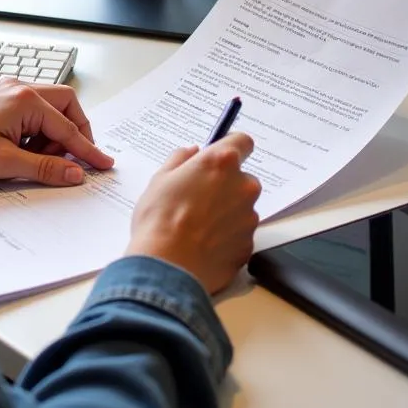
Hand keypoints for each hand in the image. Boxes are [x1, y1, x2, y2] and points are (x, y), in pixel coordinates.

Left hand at [0, 79, 113, 185]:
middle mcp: (20, 88)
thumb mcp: (5, 163)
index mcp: (24, 100)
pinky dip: (37, 129)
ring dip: (52, 133)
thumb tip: (74, 173)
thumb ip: (45, 167)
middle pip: (66, 104)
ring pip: (49, 107)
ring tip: (36, 158)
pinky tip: (23, 149)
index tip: (103, 163)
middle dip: (73, 133)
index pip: (68, 127)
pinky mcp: (1, 98)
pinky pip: (32, 110)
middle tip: (71, 159)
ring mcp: (9, 90)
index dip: (86, 149)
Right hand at [126, 133, 260, 294]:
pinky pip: (240, 234)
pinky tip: (203, 244)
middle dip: (225, 185)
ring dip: (226, 212)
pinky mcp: (248, 245)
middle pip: (242, 178)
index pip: (243, 141)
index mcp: (221, 163)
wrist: (167, 266)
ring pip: (241, 208)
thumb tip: (192, 153)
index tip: (220, 157)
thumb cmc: (159, 219)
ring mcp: (249, 217)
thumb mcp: (160, 179)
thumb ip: (180, 159)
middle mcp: (243, 186)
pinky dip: (226, 237)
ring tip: (197, 227)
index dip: (231, 147)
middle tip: (198, 199)